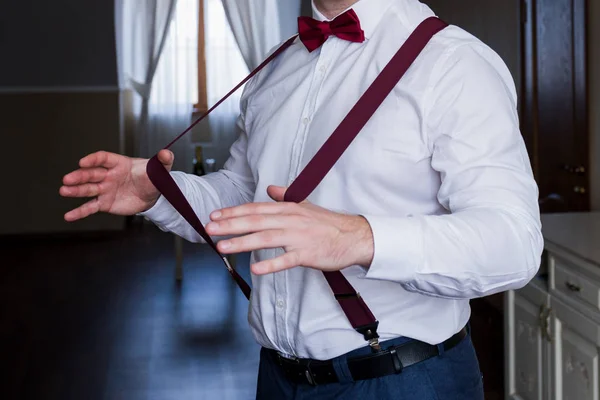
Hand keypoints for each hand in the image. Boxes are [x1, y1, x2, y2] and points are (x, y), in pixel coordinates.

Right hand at [59, 150, 173, 220]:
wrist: (153, 195)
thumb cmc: (153, 177)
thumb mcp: (160, 169)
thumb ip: (163, 160)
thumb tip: (167, 153)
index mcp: (119, 163)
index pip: (103, 159)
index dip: (93, 159)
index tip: (83, 162)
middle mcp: (108, 175)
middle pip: (91, 174)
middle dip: (79, 176)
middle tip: (67, 179)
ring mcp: (105, 189)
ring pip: (87, 190)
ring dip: (75, 191)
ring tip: (63, 191)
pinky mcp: (105, 203)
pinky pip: (90, 207)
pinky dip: (79, 212)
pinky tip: (68, 216)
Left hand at [206, 186, 373, 274]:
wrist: (354, 236)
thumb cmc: (328, 224)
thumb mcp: (305, 206)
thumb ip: (286, 198)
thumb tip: (270, 190)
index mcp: (288, 209)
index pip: (256, 208)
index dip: (234, 212)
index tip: (215, 215)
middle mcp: (290, 220)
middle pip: (255, 221)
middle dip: (230, 225)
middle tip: (209, 229)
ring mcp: (298, 237)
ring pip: (265, 238)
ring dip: (242, 243)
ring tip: (222, 247)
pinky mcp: (308, 254)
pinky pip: (286, 259)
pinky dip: (271, 264)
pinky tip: (255, 269)